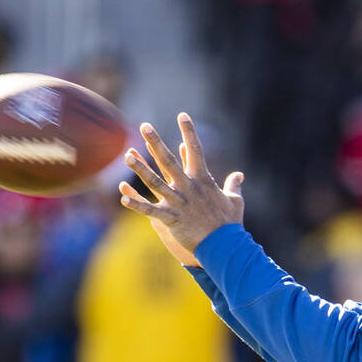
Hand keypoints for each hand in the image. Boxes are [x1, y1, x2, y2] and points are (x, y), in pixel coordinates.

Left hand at [119, 113, 244, 259]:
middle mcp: (188, 188)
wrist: (226, 246)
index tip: (182, 115)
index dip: (189, 132)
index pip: (196, 150)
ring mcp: (178, 203)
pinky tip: (123, 197)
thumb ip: (234, 186)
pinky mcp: (171, 219)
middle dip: (156, 142)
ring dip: (140, 168)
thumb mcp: (236, 201)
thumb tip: (239, 175)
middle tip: (144, 126)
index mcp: (203, 180)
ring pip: (155, 182)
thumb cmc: (230, 224)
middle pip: (169, 161)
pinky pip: (150, 211)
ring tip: (127, 155)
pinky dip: (137, 205)